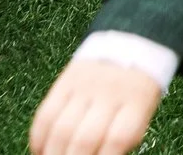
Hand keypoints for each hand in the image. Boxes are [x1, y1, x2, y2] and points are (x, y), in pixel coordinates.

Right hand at [29, 58, 161, 154]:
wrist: (134, 40)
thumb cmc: (137, 87)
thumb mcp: (144, 108)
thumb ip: (124, 135)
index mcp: (138, 100)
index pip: (119, 138)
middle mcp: (111, 91)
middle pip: (85, 138)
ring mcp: (86, 85)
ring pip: (60, 129)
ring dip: (52, 153)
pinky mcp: (65, 80)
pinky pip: (45, 114)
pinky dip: (38, 138)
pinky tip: (40, 149)